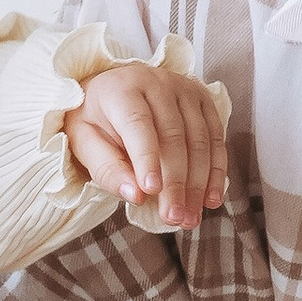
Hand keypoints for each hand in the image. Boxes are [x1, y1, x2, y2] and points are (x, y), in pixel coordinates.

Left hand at [63, 62, 226, 232]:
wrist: (111, 90)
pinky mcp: (202, 99)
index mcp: (120, 90)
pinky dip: (216, 171)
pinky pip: (216, 137)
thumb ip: (107, 169)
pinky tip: (210, 198)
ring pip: (199, 140)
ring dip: (198, 183)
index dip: (147, 158)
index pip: (138, 124)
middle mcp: (156, 83)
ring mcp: (184, 88)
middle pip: (173, 136)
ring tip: (189, 217)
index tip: (151, 191)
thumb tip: (136, 196)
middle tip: (173, 217)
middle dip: (176, 182)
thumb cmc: (95, 120)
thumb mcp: (85, 144)